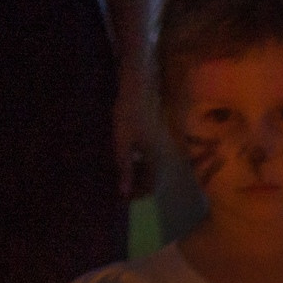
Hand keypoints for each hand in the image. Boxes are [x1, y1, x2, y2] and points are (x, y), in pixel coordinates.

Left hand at [113, 57, 157, 200]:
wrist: (140, 87)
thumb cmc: (129, 114)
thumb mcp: (122, 143)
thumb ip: (124, 168)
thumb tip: (123, 193)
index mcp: (157, 159)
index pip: (150, 187)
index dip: (135, 194)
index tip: (120, 194)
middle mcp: (165, 156)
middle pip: (153, 179)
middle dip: (136, 184)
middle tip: (117, 183)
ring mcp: (164, 147)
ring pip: (153, 169)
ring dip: (138, 173)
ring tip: (120, 170)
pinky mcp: (159, 139)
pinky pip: (152, 158)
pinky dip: (140, 161)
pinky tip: (128, 155)